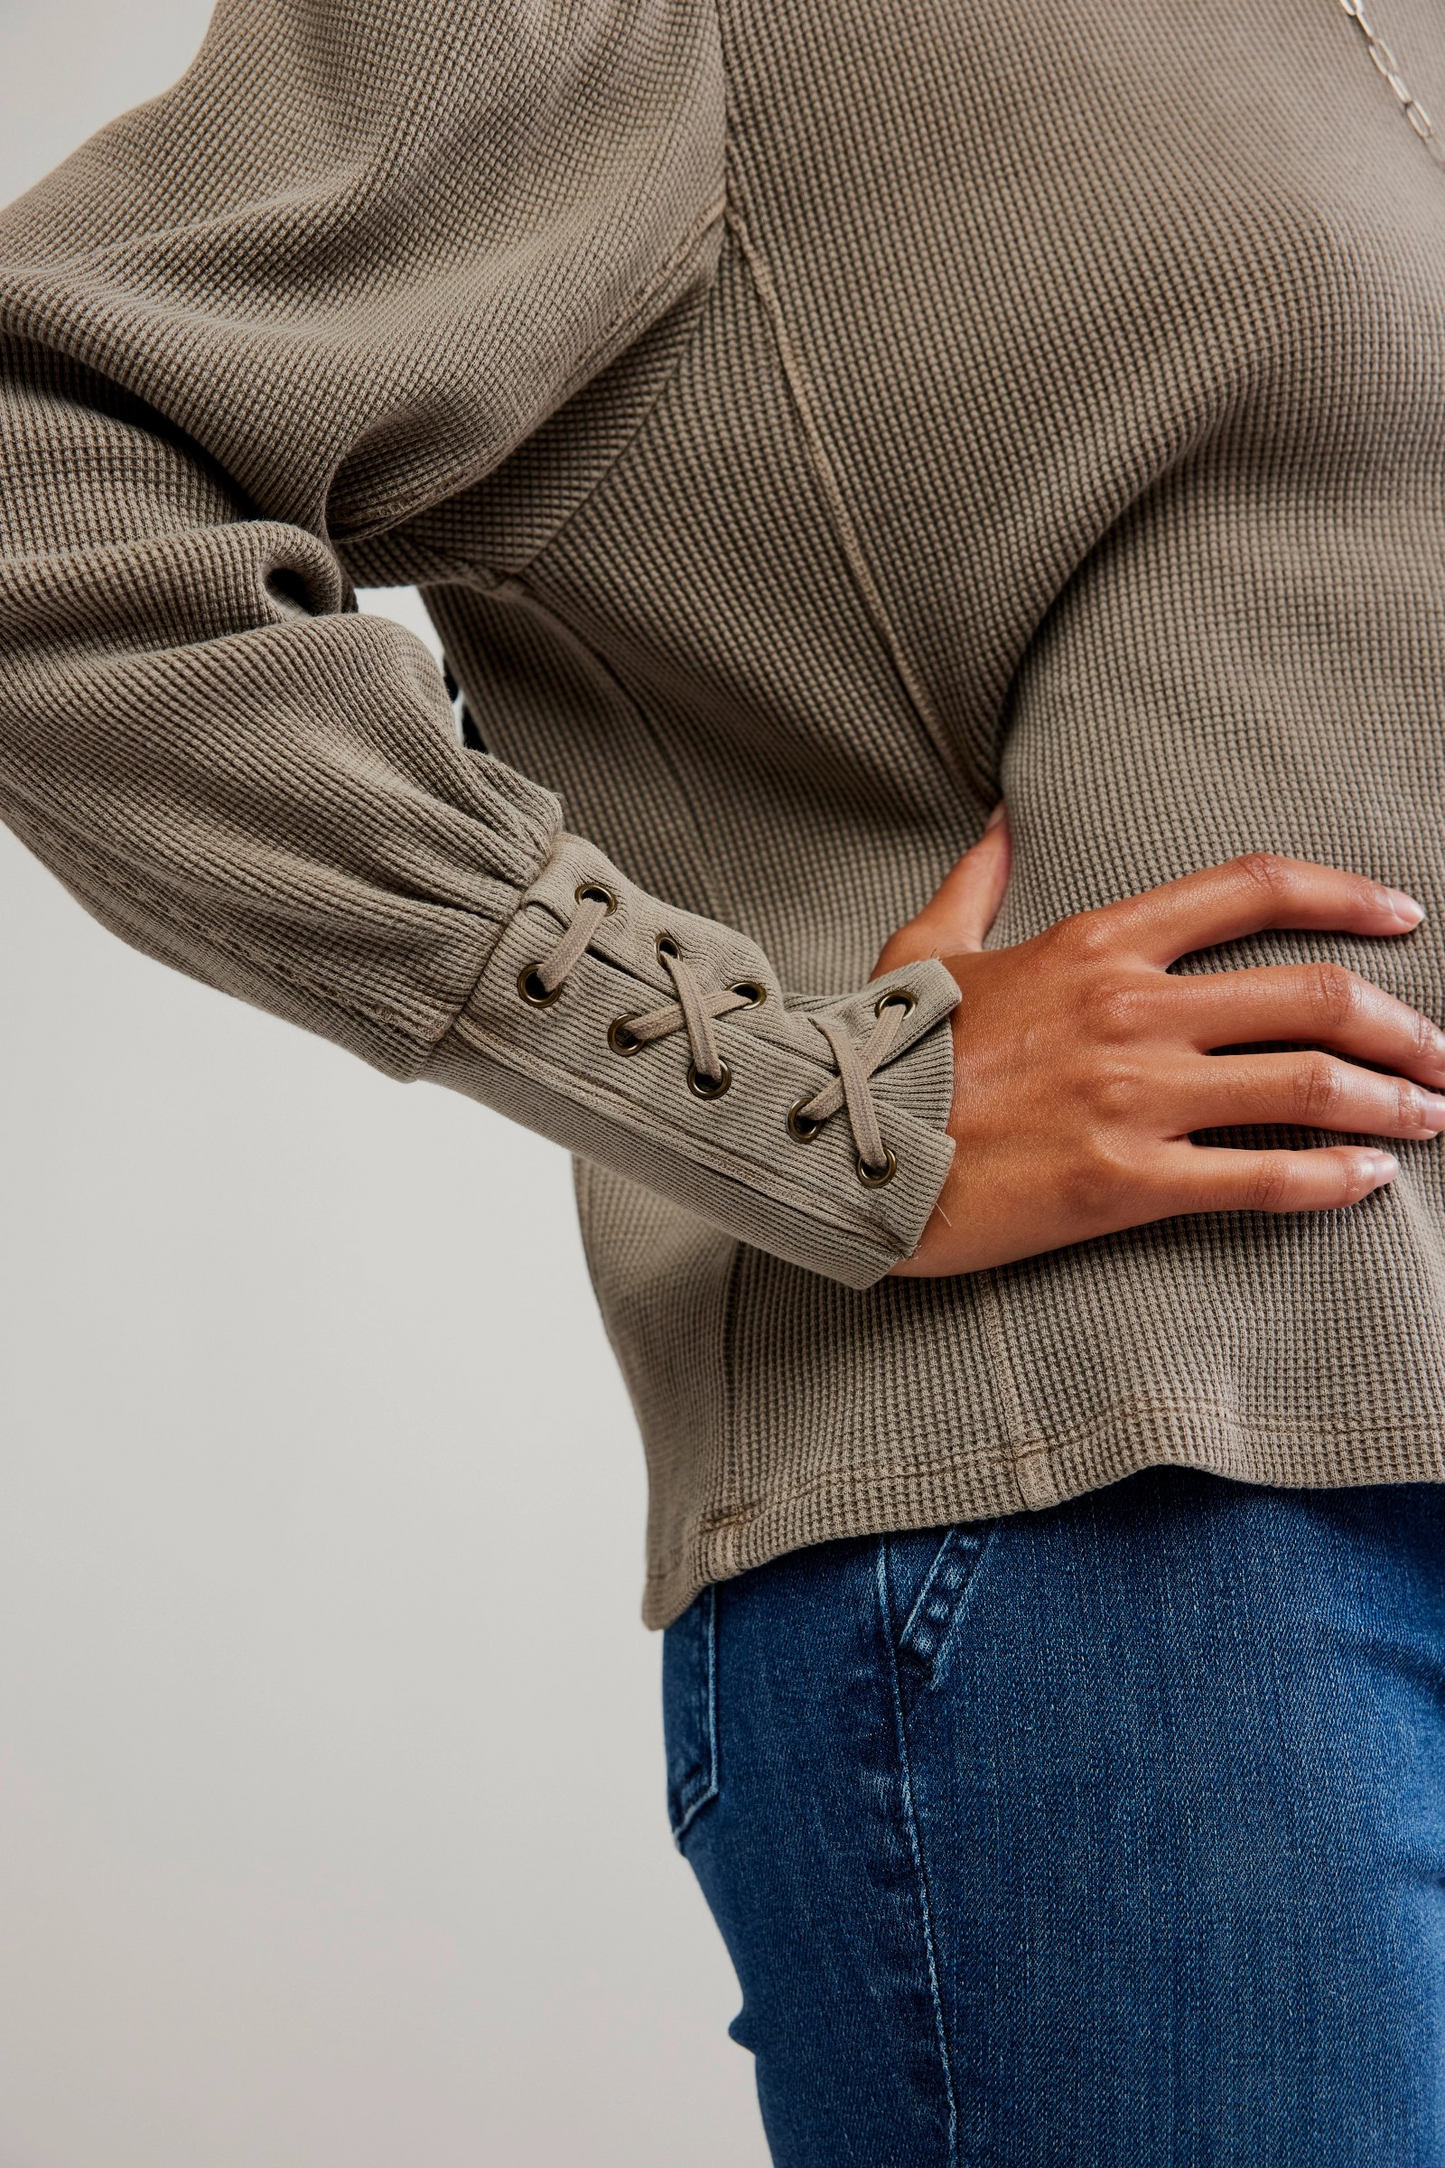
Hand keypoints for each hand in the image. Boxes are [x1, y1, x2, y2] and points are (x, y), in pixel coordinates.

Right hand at [877, 807, 1443, 1276]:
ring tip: (1426, 1120)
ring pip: (1306, 1085)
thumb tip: (997, 822)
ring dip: (1388, 1104)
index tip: (1401, 914)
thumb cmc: (881, 1051)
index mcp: (1096, 940)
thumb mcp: (924, 946)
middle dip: (1401, 1025)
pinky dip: (1330, 1181)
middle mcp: (1132, 1008)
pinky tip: (1365, 1184)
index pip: (1252, 890)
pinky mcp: (1123, 1180)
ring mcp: (1133, 1095)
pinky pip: (1259, 1178)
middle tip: (1440, 1053)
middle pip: (1312, 997)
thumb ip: (977, 881)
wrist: (833, 1142)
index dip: (1346, 895)